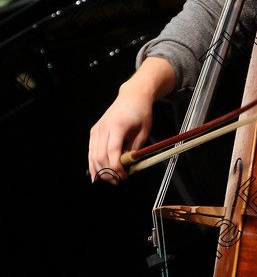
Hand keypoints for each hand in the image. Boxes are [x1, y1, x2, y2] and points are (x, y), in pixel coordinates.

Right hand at [88, 56, 175, 183]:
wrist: (133, 96)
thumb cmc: (141, 111)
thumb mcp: (144, 131)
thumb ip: (134, 149)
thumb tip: (126, 166)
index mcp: (117, 126)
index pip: (112, 152)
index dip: (117, 168)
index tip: (124, 176)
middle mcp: (104, 127)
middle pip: (100, 156)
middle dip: (108, 172)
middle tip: (118, 180)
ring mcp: (97, 129)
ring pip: (93, 155)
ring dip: (101, 170)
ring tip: (111, 178)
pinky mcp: (95, 131)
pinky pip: (91, 150)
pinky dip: (93, 163)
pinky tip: (97, 174)